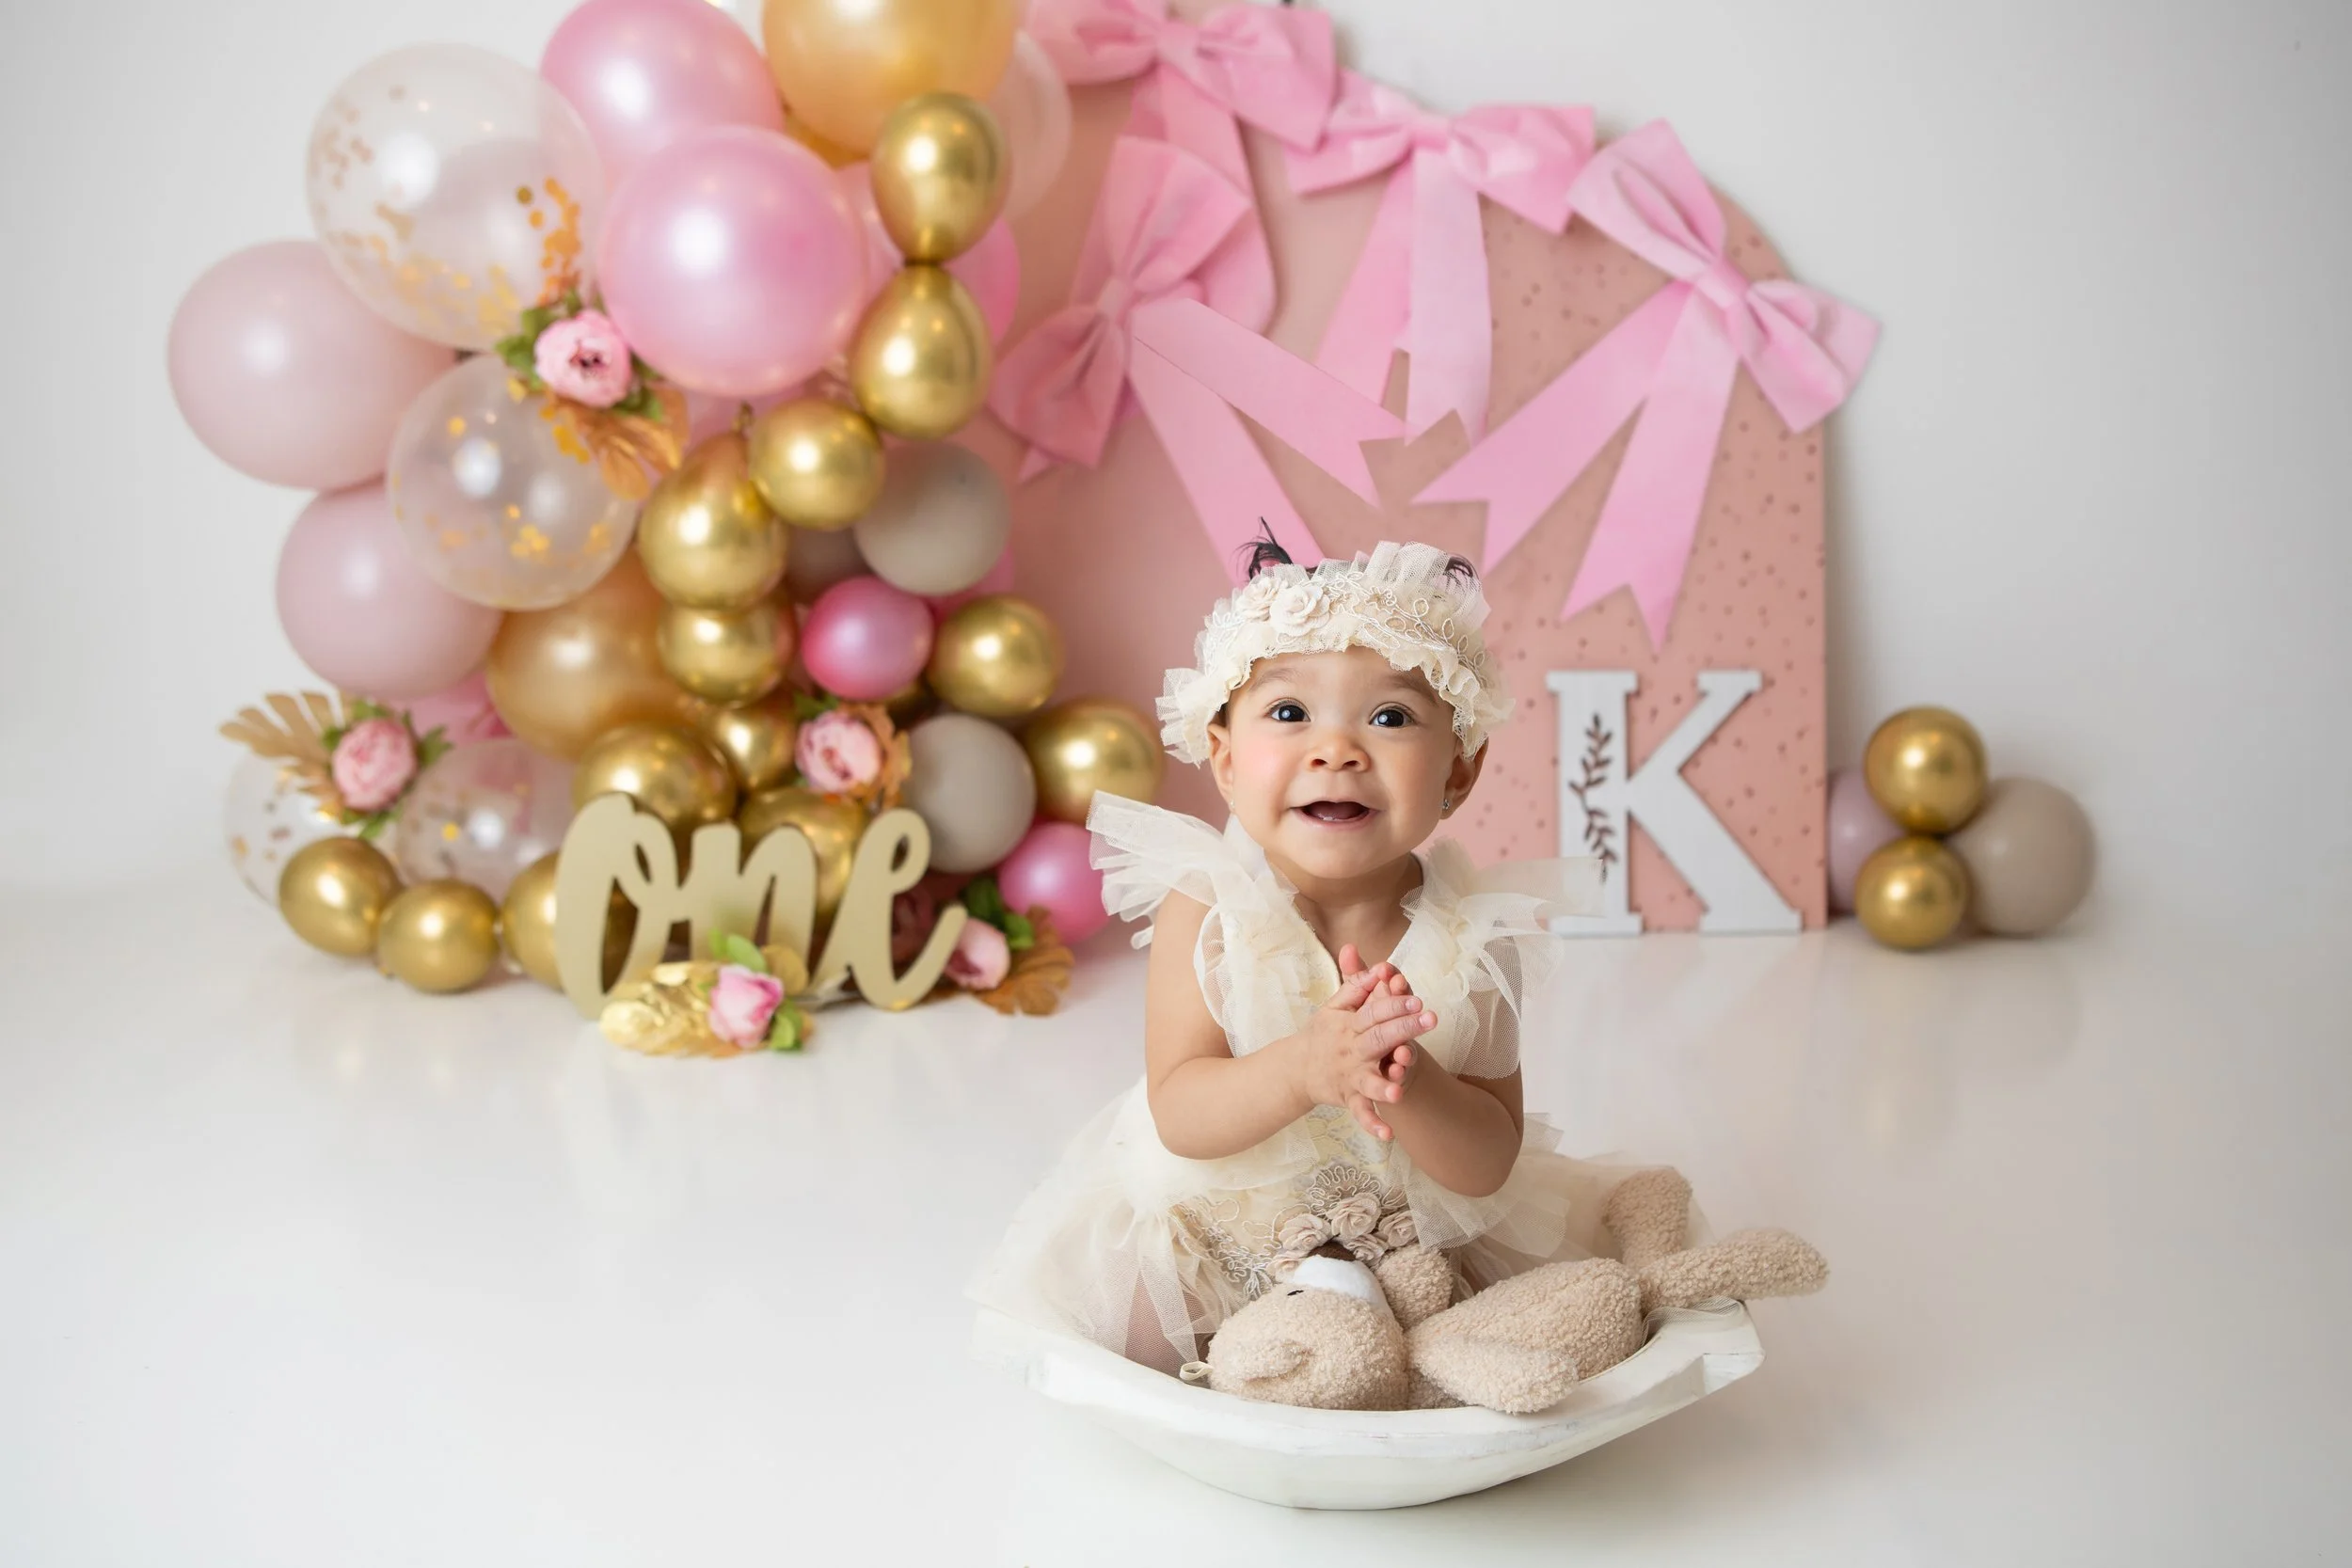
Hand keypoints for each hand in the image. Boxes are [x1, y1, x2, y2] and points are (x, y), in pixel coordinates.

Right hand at [1294, 944, 1436, 1141]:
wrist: (1297, 1069)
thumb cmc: (1324, 1033)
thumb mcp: (1335, 1006)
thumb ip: (1356, 985)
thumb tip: (1374, 965)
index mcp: (1349, 1025)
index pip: (1374, 1011)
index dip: (1395, 1003)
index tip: (1417, 997)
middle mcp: (1351, 1050)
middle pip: (1379, 1038)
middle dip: (1404, 1029)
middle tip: (1430, 1019)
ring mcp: (1350, 1076)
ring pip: (1368, 1082)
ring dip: (1383, 1086)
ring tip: (1399, 1087)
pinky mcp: (1349, 1099)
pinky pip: (1361, 1113)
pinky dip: (1372, 1124)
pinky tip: (1388, 1134)